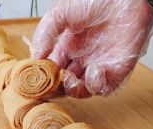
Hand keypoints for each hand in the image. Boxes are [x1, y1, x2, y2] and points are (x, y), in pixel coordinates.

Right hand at [31, 0, 152, 97]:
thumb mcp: (61, 14)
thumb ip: (45, 35)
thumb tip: (35, 58)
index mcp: (68, 47)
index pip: (53, 70)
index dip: (44, 77)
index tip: (37, 78)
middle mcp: (83, 58)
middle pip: (65, 84)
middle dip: (56, 87)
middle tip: (51, 84)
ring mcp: (100, 65)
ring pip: (82, 91)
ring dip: (73, 89)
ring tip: (68, 77)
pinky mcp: (118, 70)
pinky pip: (104, 88)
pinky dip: (95, 85)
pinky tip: (93, 70)